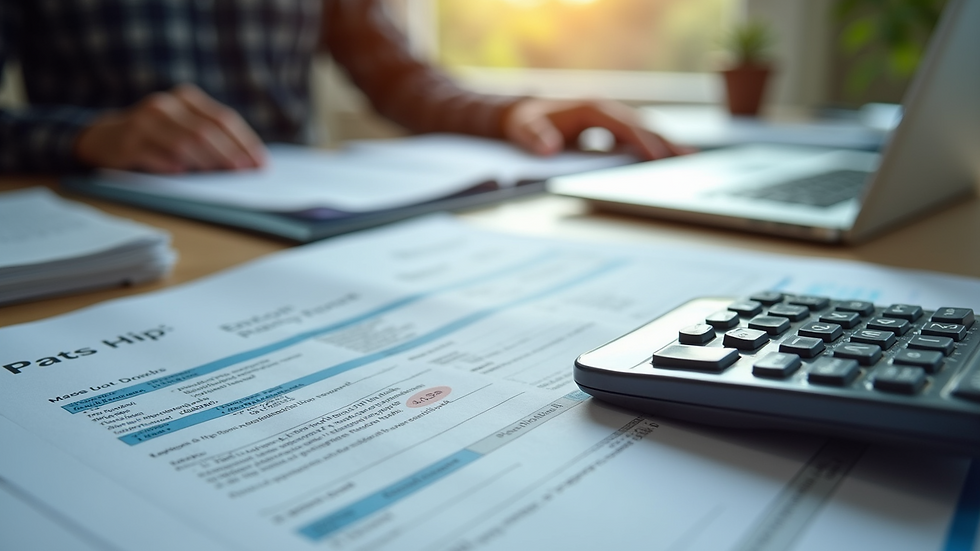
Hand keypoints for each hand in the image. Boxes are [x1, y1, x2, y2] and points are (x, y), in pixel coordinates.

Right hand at [74, 84, 266, 172]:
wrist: (105, 138)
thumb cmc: (158, 137)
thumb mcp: (183, 127)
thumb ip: (211, 138)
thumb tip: (248, 164)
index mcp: (185, 98)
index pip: (223, 119)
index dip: (245, 142)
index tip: (261, 163)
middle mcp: (165, 105)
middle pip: (206, 131)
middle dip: (230, 155)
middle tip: (246, 173)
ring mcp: (144, 122)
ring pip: (184, 144)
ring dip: (207, 164)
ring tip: (224, 178)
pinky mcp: (128, 142)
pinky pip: (156, 156)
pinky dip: (173, 166)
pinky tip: (185, 176)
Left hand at [502, 98, 693, 160]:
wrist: (523, 114)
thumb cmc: (525, 122)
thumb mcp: (523, 129)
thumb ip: (535, 138)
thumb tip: (549, 149)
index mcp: (591, 108)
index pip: (623, 125)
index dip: (641, 141)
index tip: (657, 157)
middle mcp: (605, 109)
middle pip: (641, 125)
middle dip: (664, 141)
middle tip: (686, 159)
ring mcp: (610, 117)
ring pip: (644, 129)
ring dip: (665, 143)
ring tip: (688, 160)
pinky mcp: (610, 127)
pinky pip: (636, 136)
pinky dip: (653, 146)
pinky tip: (668, 159)